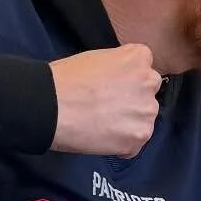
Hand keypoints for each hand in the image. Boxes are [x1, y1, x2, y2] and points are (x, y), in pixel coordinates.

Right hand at [50, 44, 161, 158]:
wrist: (50, 106)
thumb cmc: (66, 79)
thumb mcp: (97, 57)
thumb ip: (119, 66)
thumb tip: (124, 79)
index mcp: (139, 58)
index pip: (144, 67)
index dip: (127, 78)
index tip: (113, 85)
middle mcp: (149, 83)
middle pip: (148, 94)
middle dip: (133, 100)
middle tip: (107, 106)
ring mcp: (146, 112)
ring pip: (144, 119)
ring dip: (129, 123)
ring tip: (102, 123)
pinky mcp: (139, 136)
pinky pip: (135, 143)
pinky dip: (122, 143)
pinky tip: (103, 136)